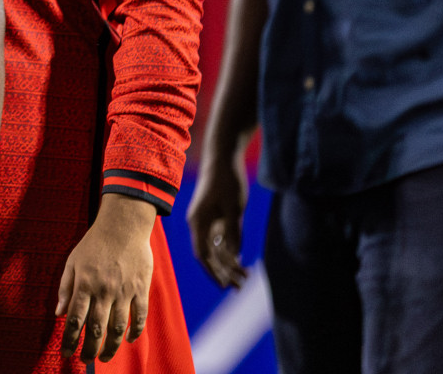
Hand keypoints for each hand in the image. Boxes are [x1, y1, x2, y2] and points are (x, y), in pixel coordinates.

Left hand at [56, 195, 154, 361]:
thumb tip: (58, 313)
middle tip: (84, 362)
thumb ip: (65, 288)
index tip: (66, 353)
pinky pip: (139, 316)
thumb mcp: (72, 262)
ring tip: (103, 358)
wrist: (123, 225)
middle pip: (95, 328)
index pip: (75, 319)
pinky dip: (135, 331)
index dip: (70, 339)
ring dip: (111, 347)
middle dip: (88, 349)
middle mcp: (103, 291)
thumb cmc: (94, 244)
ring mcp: (123, 291)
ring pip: (117, 327)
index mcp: (84, 284)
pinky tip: (129, 341)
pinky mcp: (141, 289)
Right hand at [186, 152, 249, 288]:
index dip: (213, 272)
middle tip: (239, 287)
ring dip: (227, 262)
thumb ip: (233, 232)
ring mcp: (205, 219)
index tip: (225, 286)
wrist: (222, 156)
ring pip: (214, 247)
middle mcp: (198, 223)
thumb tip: (234, 255)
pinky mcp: (213, 214)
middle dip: (223, 271)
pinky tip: (238, 258)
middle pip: (208, 254)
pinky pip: (218, 237)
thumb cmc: (227, 180)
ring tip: (244, 276)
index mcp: (198, 222)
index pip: (202, 255)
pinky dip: (228, 249)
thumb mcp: (234, 208)